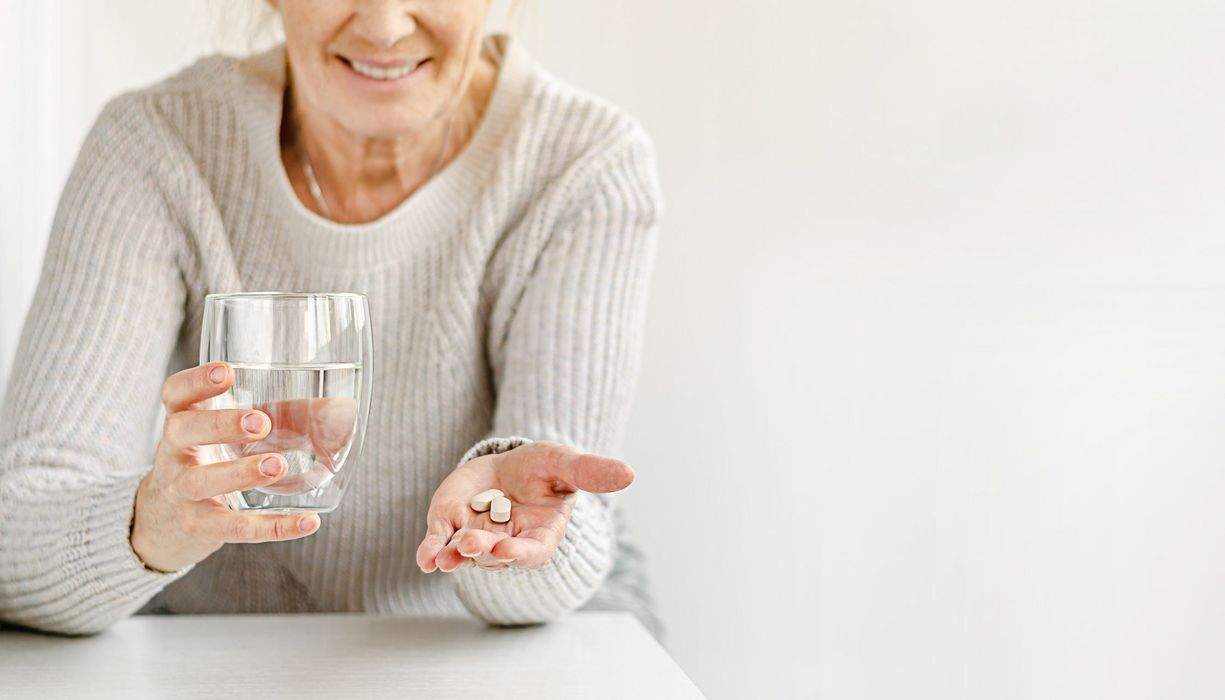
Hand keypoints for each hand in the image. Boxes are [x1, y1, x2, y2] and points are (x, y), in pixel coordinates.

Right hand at [130, 362, 323, 572]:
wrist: (160, 524)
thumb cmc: (209, 464)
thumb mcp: (229, 436)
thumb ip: (279, 417)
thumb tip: (340, 409)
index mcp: (183, 423)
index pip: (176, 394)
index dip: (196, 381)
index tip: (226, 372)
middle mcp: (175, 454)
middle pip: (183, 431)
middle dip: (220, 424)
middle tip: (259, 422)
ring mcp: (182, 492)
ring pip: (201, 481)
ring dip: (239, 473)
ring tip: (277, 466)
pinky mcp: (199, 528)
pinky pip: (234, 528)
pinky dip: (273, 528)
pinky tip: (307, 522)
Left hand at [415, 441, 634, 572]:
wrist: (507, 466)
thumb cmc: (542, 469)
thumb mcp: (566, 464)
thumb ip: (591, 472)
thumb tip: (629, 473)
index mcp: (539, 536)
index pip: (530, 552)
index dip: (518, 554)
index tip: (505, 551)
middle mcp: (507, 543)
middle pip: (493, 554)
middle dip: (481, 551)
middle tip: (469, 544)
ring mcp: (477, 538)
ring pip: (464, 553)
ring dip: (453, 555)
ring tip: (443, 556)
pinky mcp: (451, 527)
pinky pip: (440, 544)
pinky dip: (431, 552)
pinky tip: (425, 558)